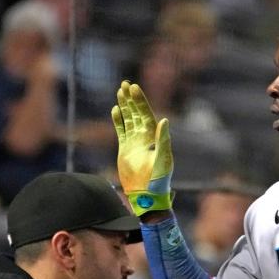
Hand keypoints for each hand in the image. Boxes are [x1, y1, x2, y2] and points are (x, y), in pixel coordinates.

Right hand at [111, 80, 173, 215]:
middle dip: (131, 99)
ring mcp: (134, 142)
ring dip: (125, 106)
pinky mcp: (125, 149)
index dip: (140, 100)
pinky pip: (121, 131)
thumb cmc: (158, 179)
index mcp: (153, 136)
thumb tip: (163, 120)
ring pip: (128, 119)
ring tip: (120, 92)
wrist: (146, 194)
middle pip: (137, 113)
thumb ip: (163, 140)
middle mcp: (144, 137)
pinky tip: (115, 110)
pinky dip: (118, 121)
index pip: (145, 113)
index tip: (134, 87)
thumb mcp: (163, 159)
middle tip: (125, 84)